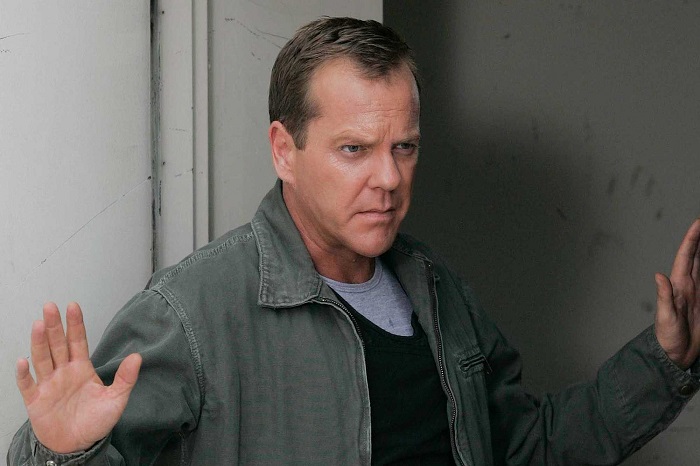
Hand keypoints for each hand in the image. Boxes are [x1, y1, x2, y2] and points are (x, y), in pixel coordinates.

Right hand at [15, 302, 140, 453]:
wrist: (77, 445)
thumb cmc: (95, 421)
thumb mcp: (116, 399)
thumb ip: (126, 378)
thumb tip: (137, 357)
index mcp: (82, 368)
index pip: (78, 341)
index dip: (75, 324)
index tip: (72, 306)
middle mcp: (63, 372)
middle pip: (57, 344)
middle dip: (54, 326)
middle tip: (50, 307)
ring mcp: (48, 384)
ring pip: (42, 359)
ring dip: (39, 342)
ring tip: (38, 325)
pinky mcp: (36, 400)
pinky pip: (27, 385)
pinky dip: (23, 374)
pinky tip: (23, 361)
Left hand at [655, 218, 699, 369]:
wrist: (674, 354)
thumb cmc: (666, 336)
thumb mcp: (665, 317)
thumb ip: (664, 296)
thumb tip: (658, 275)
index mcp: (679, 285)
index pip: (686, 256)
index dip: (692, 239)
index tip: (699, 223)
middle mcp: (689, 285)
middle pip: (697, 257)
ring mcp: (698, 293)